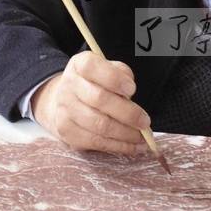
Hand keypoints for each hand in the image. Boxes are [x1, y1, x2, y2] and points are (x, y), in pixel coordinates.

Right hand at [31, 51, 150, 155]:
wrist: (66, 101)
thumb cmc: (95, 84)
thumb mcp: (108, 70)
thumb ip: (121, 74)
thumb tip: (129, 94)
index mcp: (79, 65)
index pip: (91, 67)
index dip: (113, 78)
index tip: (132, 89)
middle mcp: (69, 85)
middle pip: (99, 99)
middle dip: (127, 113)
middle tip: (145, 122)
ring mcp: (65, 109)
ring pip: (99, 124)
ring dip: (125, 134)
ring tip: (142, 138)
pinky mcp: (66, 131)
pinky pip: (96, 142)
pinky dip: (118, 146)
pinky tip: (132, 146)